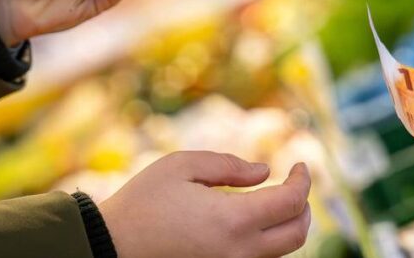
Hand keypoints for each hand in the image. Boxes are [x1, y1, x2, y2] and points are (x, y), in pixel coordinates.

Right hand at [100, 151, 311, 257]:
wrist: (108, 248)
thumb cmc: (142, 203)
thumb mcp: (182, 166)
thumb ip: (229, 165)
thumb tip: (263, 172)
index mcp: (233, 221)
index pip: (292, 202)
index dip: (304, 180)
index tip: (301, 164)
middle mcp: (239, 252)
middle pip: (297, 234)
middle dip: (305, 206)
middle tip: (295, 185)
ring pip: (281, 252)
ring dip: (289, 225)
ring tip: (277, 201)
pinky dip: (268, 241)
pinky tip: (255, 223)